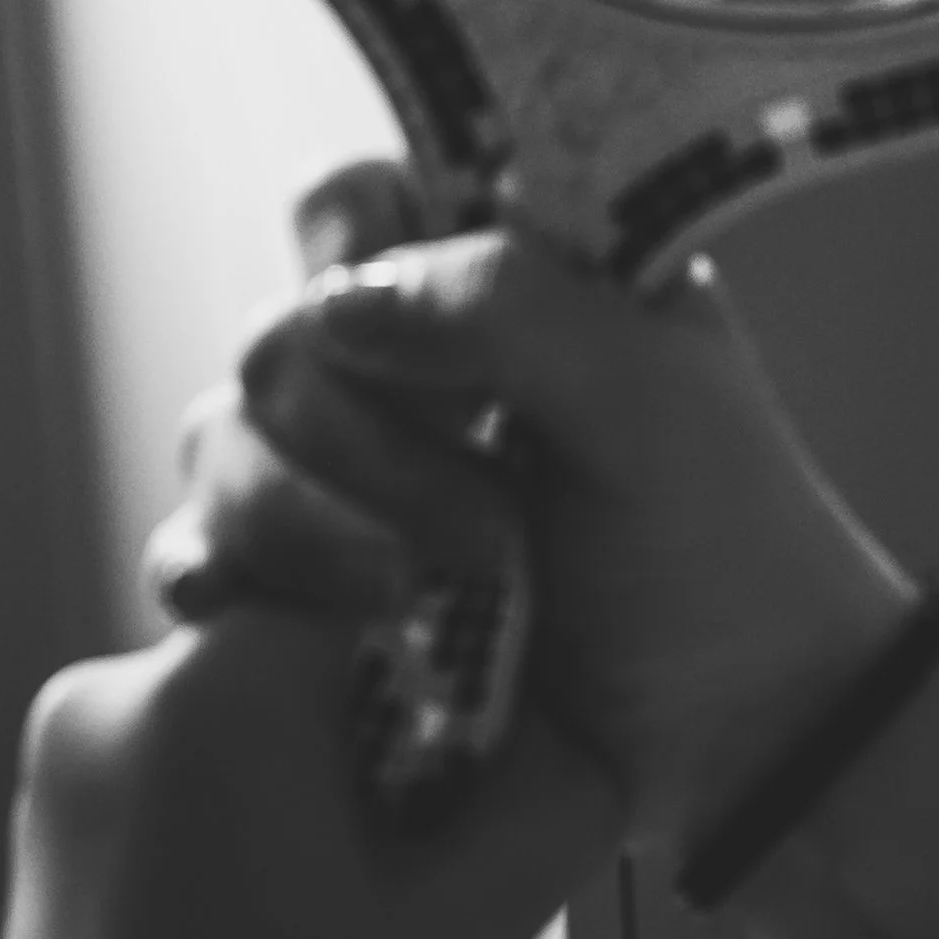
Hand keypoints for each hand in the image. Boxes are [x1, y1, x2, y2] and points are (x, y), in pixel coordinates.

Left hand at [0, 608, 614, 938]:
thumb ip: (561, 783)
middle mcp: (110, 703)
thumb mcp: (473, 928)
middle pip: (331, 683)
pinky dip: (297, 893)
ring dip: (376, 864)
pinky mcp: (55, 862)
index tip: (517, 729)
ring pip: (280, 768)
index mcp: (209, 687)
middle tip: (489, 894)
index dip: (473, 645)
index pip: (384, 576)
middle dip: (429, 790)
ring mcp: (66, 789)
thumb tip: (586, 718)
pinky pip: (215, 824)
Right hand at [151, 162, 912, 854]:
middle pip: (281, 332)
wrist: (740, 738)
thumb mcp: (647, 394)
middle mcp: (419, 358)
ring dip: (306, 517)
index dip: (353, 252)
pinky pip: (199, 546)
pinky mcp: (317, 583)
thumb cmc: (727, 547)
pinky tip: (253, 607)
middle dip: (362, 436)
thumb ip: (504, 305)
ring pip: (226, 437)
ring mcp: (359, 470)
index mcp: (508, 275)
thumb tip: (337, 299)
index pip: (357, 199)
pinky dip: (213, 570)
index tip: (430, 351)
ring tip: (417, 597)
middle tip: (491, 532)